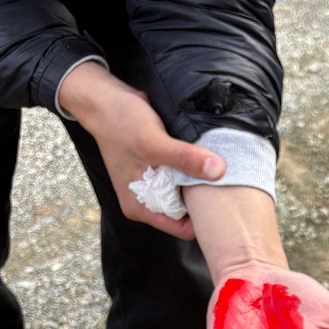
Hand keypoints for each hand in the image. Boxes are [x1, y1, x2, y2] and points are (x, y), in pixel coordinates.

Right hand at [59, 62, 225, 237]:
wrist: (105, 100)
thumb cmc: (120, 123)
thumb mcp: (152, 142)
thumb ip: (183, 158)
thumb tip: (218, 171)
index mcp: (141, 207)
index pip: (182, 229)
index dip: (203, 220)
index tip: (222, 203)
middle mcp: (147, 201)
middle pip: (187, 213)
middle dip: (204, 200)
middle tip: (224, 184)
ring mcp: (155, 186)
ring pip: (188, 193)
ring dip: (201, 182)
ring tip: (216, 170)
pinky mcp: (162, 170)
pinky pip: (185, 176)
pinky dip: (195, 169)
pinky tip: (205, 159)